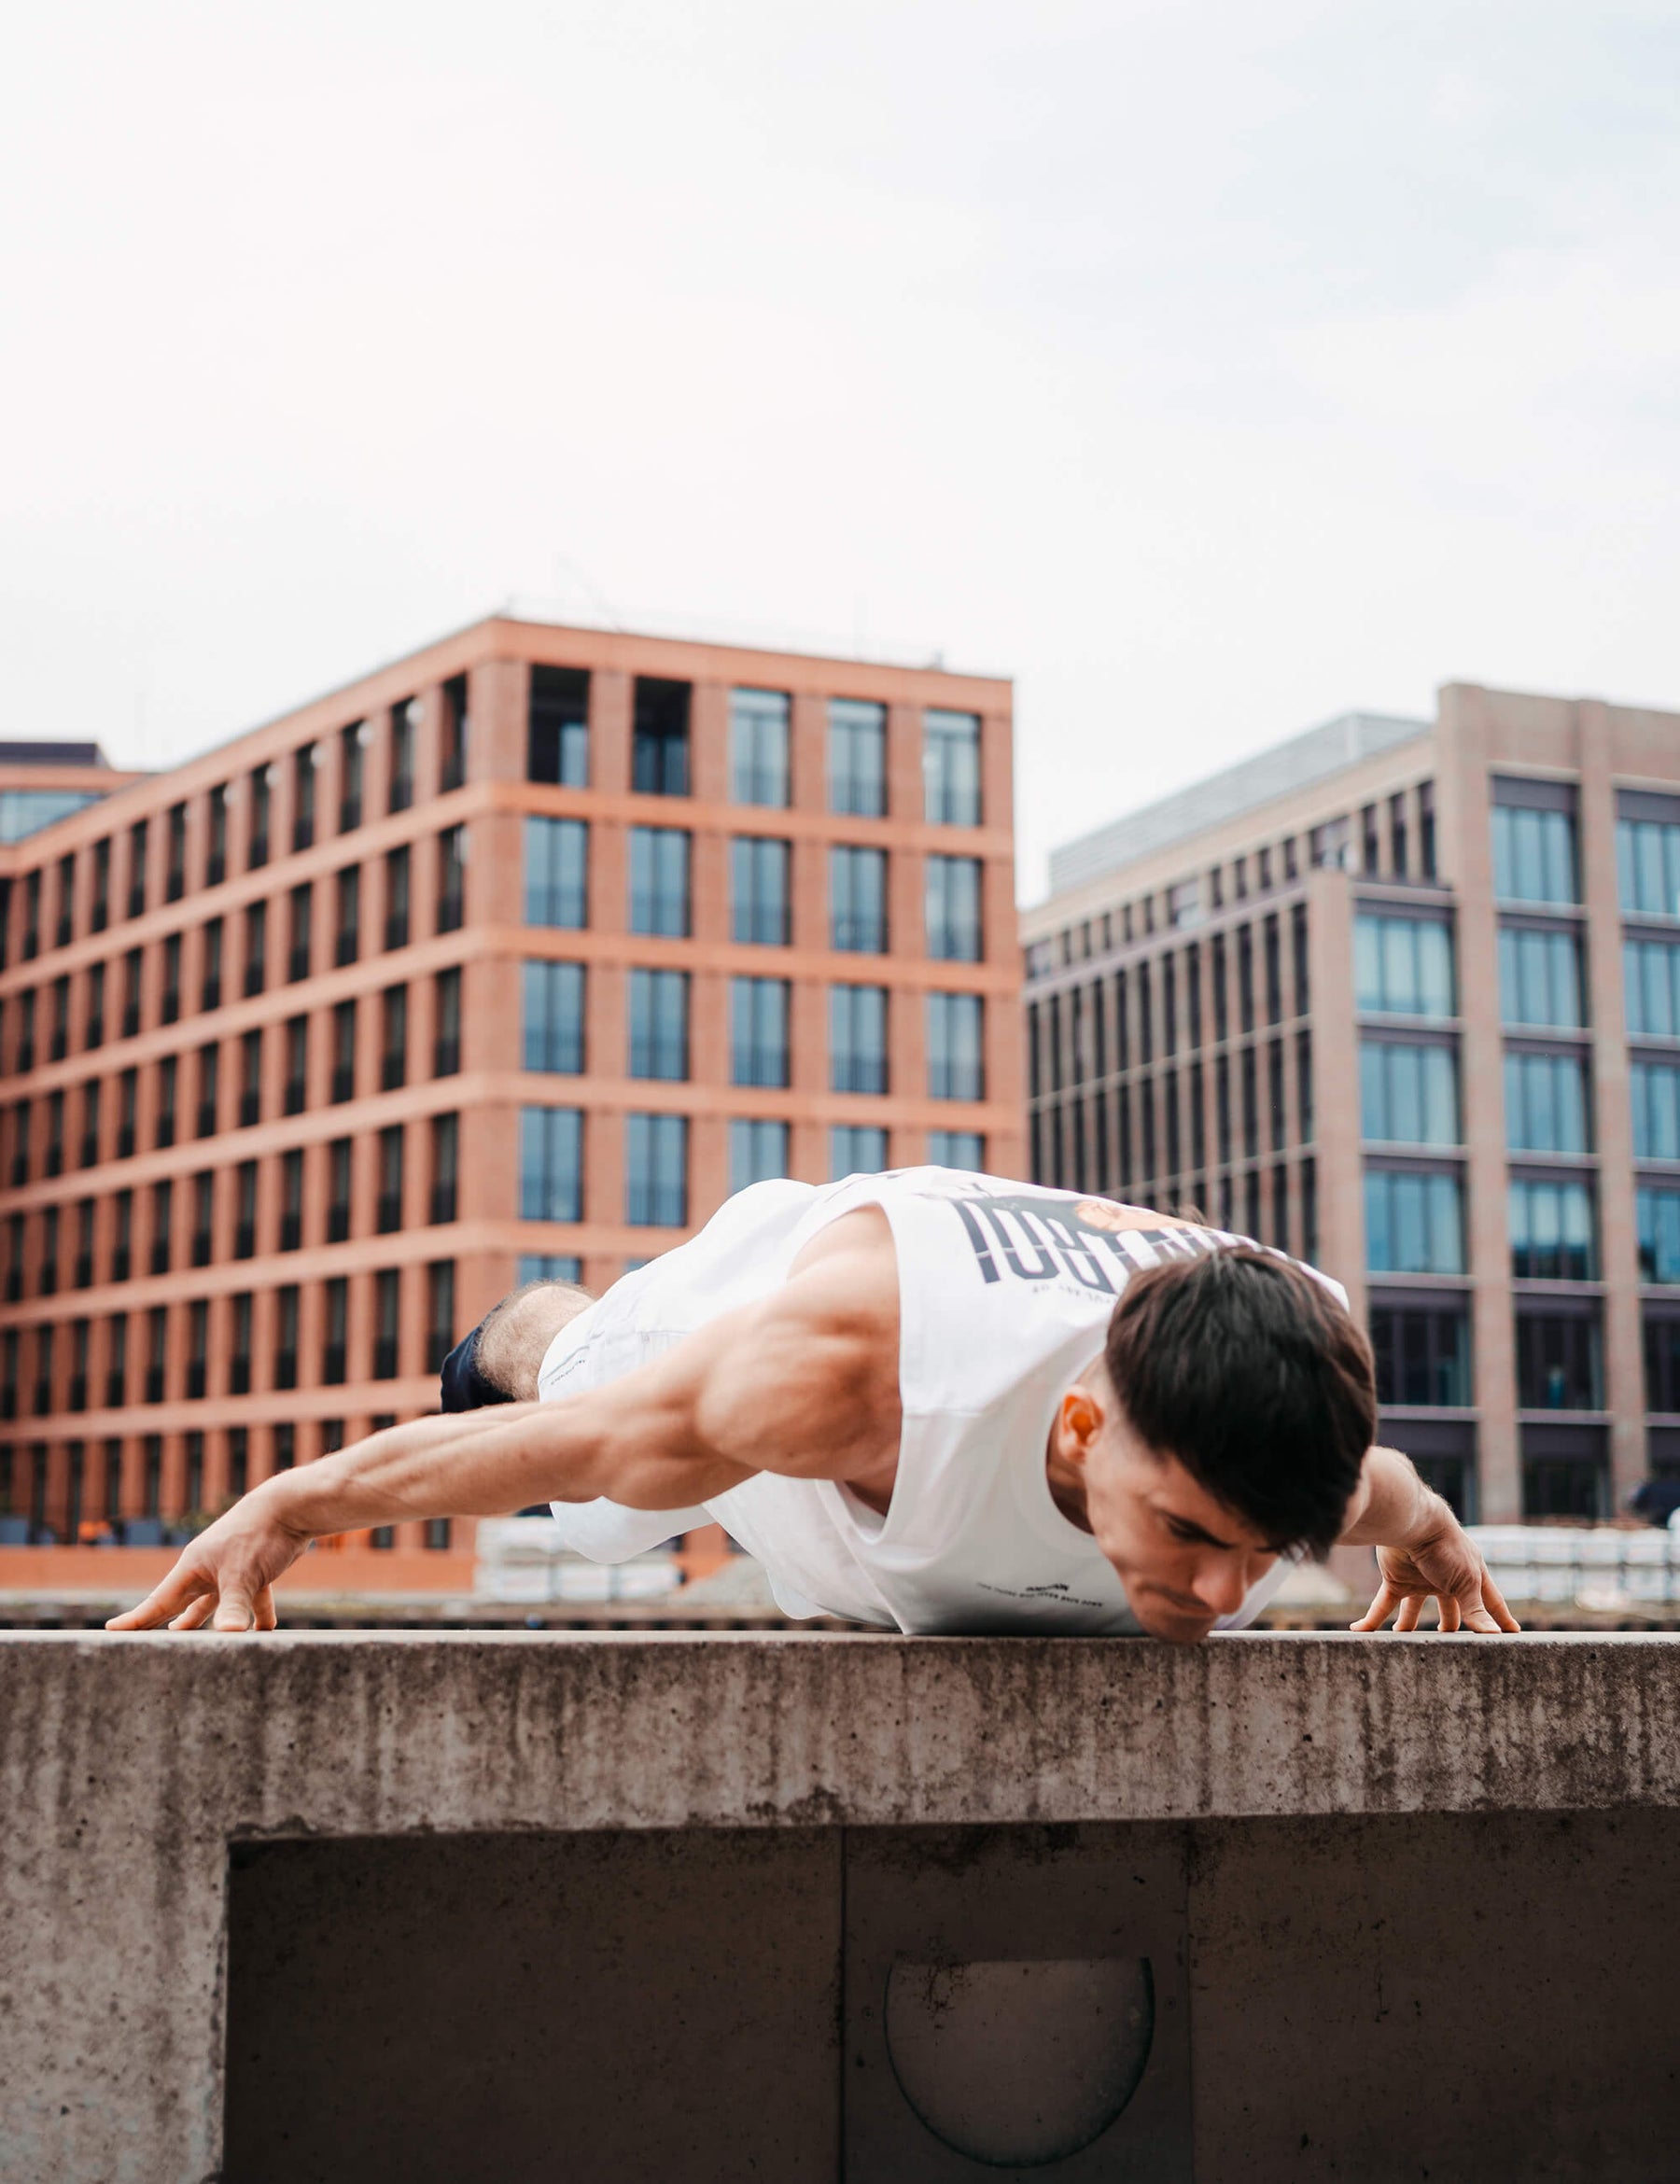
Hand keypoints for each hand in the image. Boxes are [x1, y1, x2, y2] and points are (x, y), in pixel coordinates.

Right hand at [104, 1485, 311, 1632]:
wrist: (292, 1507)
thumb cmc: (259, 1535)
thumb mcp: (243, 1575)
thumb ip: (234, 1606)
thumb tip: (228, 1634)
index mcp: (194, 1568)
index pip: (158, 1601)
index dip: (136, 1618)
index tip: (110, 1630)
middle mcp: (208, 1568)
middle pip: (180, 1602)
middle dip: (162, 1622)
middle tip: (143, 1641)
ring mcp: (232, 1568)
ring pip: (213, 1601)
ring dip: (202, 1619)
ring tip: (188, 1637)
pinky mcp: (257, 1570)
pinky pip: (251, 1598)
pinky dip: (255, 1615)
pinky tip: (262, 1632)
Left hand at [1350, 1516, 1521, 1634]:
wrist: (1412, 1523)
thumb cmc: (1447, 1548)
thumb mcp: (1466, 1582)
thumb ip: (1476, 1610)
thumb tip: (1494, 1636)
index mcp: (1470, 1576)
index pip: (1491, 1602)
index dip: (1500, 1617)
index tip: (1512, 1633)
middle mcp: (1445, 1579)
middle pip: (1451, 1609)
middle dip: (1451, 1626)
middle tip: (1452, 1647)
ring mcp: (1419, 1579)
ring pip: (1414, 1609)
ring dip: (1409, 1626)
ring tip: (1405, 1641)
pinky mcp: (1395, 1578)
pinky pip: (1383, 1604)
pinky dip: (1372, 1619)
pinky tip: (1359, 1631)